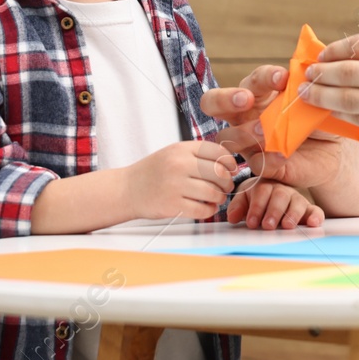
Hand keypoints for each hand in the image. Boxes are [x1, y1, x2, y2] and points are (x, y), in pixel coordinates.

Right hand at [121, 140, 238, 221]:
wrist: (127, 189)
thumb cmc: (154, 171)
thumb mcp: (173, 153)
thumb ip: (197, 154)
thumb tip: (228, 162)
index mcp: (181, 149)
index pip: (218, 152)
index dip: (230, 162)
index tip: (231, 170)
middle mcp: (179, 165)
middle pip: (219, 173)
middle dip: (228, 182)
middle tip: (226, 187)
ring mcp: (175, 185)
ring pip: (213, 193)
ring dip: (220, 198)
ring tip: (217, 198)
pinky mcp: (172, 205)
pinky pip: (203, 210)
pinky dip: (209, 210)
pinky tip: (207, 208)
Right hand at [200, 64, 348, 189]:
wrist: (332, 152)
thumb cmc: (317, 119)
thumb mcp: (316, 101)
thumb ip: (307, 87)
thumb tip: (307, 70)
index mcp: (258, 94)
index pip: (253, 80)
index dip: (265, 77)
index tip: (283, 78)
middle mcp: (245, 116)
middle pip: (213, 102)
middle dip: (226, 98)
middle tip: (246, 99)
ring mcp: (248, 142)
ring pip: (227, 136)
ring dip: (244, 132)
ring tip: (264, 130)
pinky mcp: (260, 165)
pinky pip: (255, 163)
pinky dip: (268, 158)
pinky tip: (282, 155)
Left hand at [227, 178, 324, 229]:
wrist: (269, 193)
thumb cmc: (256, 199)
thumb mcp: (244, 200)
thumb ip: (238, 207)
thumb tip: (232, 218)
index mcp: (264, 185)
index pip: (261, 192)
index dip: (256, 207)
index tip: (252, 223)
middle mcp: (282, 190)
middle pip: (280, 196)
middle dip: (274, 211)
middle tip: (267, 226)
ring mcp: (296, 199)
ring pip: (297, 203)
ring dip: (292, 214)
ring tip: (287, 226)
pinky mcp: (308, 209)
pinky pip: (314, 210)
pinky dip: (315, 216)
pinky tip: (313, 223)